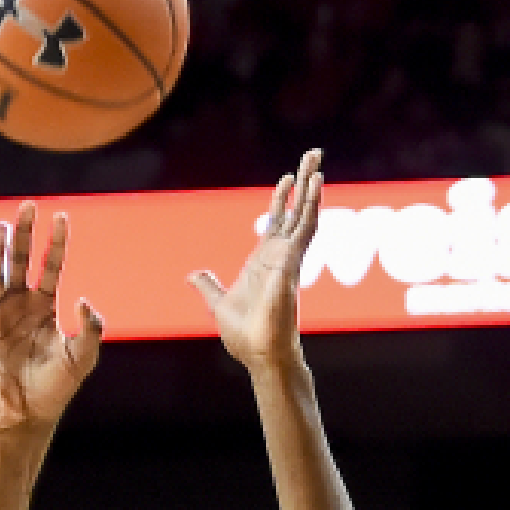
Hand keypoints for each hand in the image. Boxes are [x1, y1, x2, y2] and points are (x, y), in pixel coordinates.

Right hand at [0, 204, 102, 434]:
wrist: (24, 418)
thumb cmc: (55, 389)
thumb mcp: (82, 360)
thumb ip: (90, 330)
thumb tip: (82, 298)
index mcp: (42, 308)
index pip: (50, 266)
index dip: (55, 242)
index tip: (62, 217)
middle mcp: (16, 306)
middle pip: (18, 261)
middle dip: (23, 234)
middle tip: (28, 206)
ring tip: (1, 228)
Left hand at [190, 148, 323, 372]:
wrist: (259, 355)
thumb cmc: (244, 336)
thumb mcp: (218, 304)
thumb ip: (208, 286)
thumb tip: (193, 275)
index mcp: (263, 261)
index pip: (277, 221)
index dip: (282, 199)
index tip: (288, 178)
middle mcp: (280, 255)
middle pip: (295, 210)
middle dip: (303, 182)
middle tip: (313, 155)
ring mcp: (289, 257)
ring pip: (304, 213)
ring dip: (311, 186)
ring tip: (316, 158)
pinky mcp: (293, 262)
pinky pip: (306, 227)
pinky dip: (311, 205)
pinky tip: (316, 183)